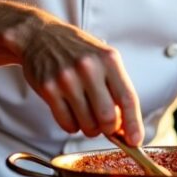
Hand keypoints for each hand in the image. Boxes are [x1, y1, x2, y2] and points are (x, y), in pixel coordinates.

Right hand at [16, 20, 143, 144]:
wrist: (40, 36)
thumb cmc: (77, 51)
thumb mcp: (103, 58)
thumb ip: (116, 87)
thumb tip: (126, 126)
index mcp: (109, 59)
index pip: (127, 98)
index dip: (133, 124)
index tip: (136, 141)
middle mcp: (88, 67)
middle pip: (107, 116)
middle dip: (109, 129)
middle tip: (105, 125)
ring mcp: (66, 78)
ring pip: (87, 124)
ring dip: (90, 129)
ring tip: (86, 116)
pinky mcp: (48, 88)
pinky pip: (66, 123)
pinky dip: (72, 126)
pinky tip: (71, 113)